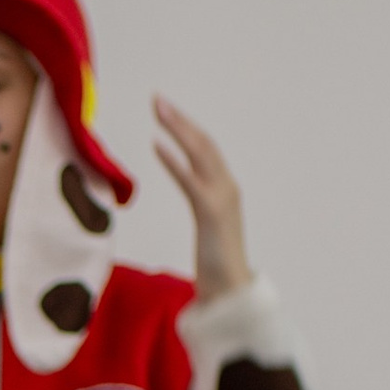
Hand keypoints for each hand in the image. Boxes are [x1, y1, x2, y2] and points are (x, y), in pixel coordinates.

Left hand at [153, 97, 249, 302]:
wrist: (232, 291)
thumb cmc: (217, 263)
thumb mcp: (209, 224)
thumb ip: (202, 202)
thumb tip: (193, 188)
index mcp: (225, 188)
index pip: (205, 149)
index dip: (187, 127)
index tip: (167, 109)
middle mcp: (227, 187)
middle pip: (203, 143)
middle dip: (180, 119)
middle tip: (157, 97)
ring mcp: (221, 198)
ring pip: (199, 154)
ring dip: (178, 128)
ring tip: (158, 110)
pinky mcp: (211, 213)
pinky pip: (190, 181)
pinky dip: (174, 161)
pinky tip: (158, 144)